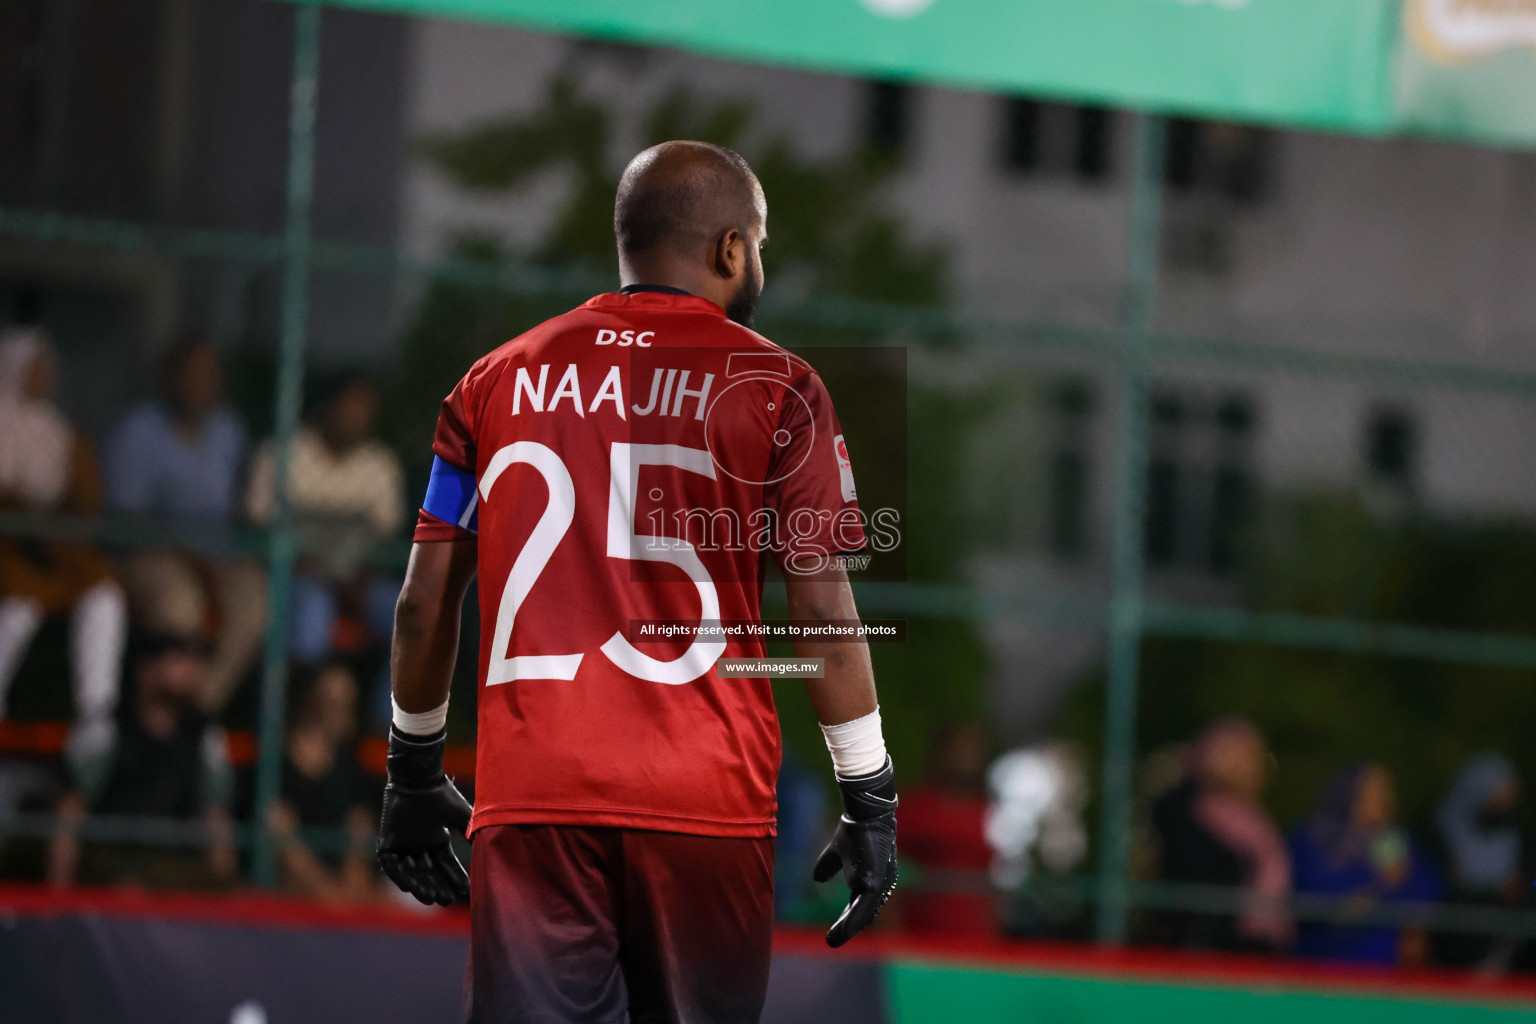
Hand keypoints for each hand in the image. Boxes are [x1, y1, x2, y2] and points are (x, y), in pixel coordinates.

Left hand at [377, 726, 472, 906]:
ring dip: (420, 885)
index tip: (464, 891)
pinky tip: (409, 887)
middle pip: (429, 872)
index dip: (454, 877)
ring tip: (431, 897)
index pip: (446, 864)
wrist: (419, 780)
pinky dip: (399, 876)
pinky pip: (392, 865)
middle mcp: (420, 843)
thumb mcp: (461, 817)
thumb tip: (485, 850)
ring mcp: (403, 844)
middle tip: (446, 900)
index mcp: (436, 838)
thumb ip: (470, 833)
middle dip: (438, 886)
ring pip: (411, 871)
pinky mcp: (387, 842)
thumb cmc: (441, 795)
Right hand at [814, 757, 897, 947]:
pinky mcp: (875, 883)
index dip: (849, 917)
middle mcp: (879, 884)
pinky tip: (843, 932)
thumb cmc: (854, 830)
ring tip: (834, 940)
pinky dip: (853, 921)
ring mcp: (879, 885)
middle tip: (833, 940)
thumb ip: (828, 865)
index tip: (837, 930)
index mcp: (871, 878)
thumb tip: (817, 879)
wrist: (864, 814)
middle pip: (863, 913)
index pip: (860, 903)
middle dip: (848, 926)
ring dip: (848, 928)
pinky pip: (863, 907)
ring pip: (864, 914)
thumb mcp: (837, 852)